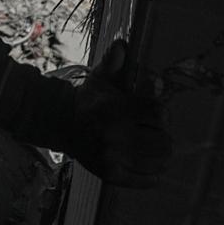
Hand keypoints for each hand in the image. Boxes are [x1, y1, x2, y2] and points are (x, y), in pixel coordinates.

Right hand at [64, 40, 171, 187]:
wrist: (60, 123)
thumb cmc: (87, 99)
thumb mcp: (99, 78)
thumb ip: (113, 62)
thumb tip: (122, 45)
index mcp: (116, 109)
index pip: (158, 112)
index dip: (162, 112)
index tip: (157, 113)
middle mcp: (115, 135)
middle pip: (163, 141)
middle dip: (163, 135)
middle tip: (156, 131)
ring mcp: (113, 158)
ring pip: (158, 161)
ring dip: (160, 154)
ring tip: (152, 147)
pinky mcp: (111, 175)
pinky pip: (147, 179)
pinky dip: (153, 173)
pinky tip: (146, 162)